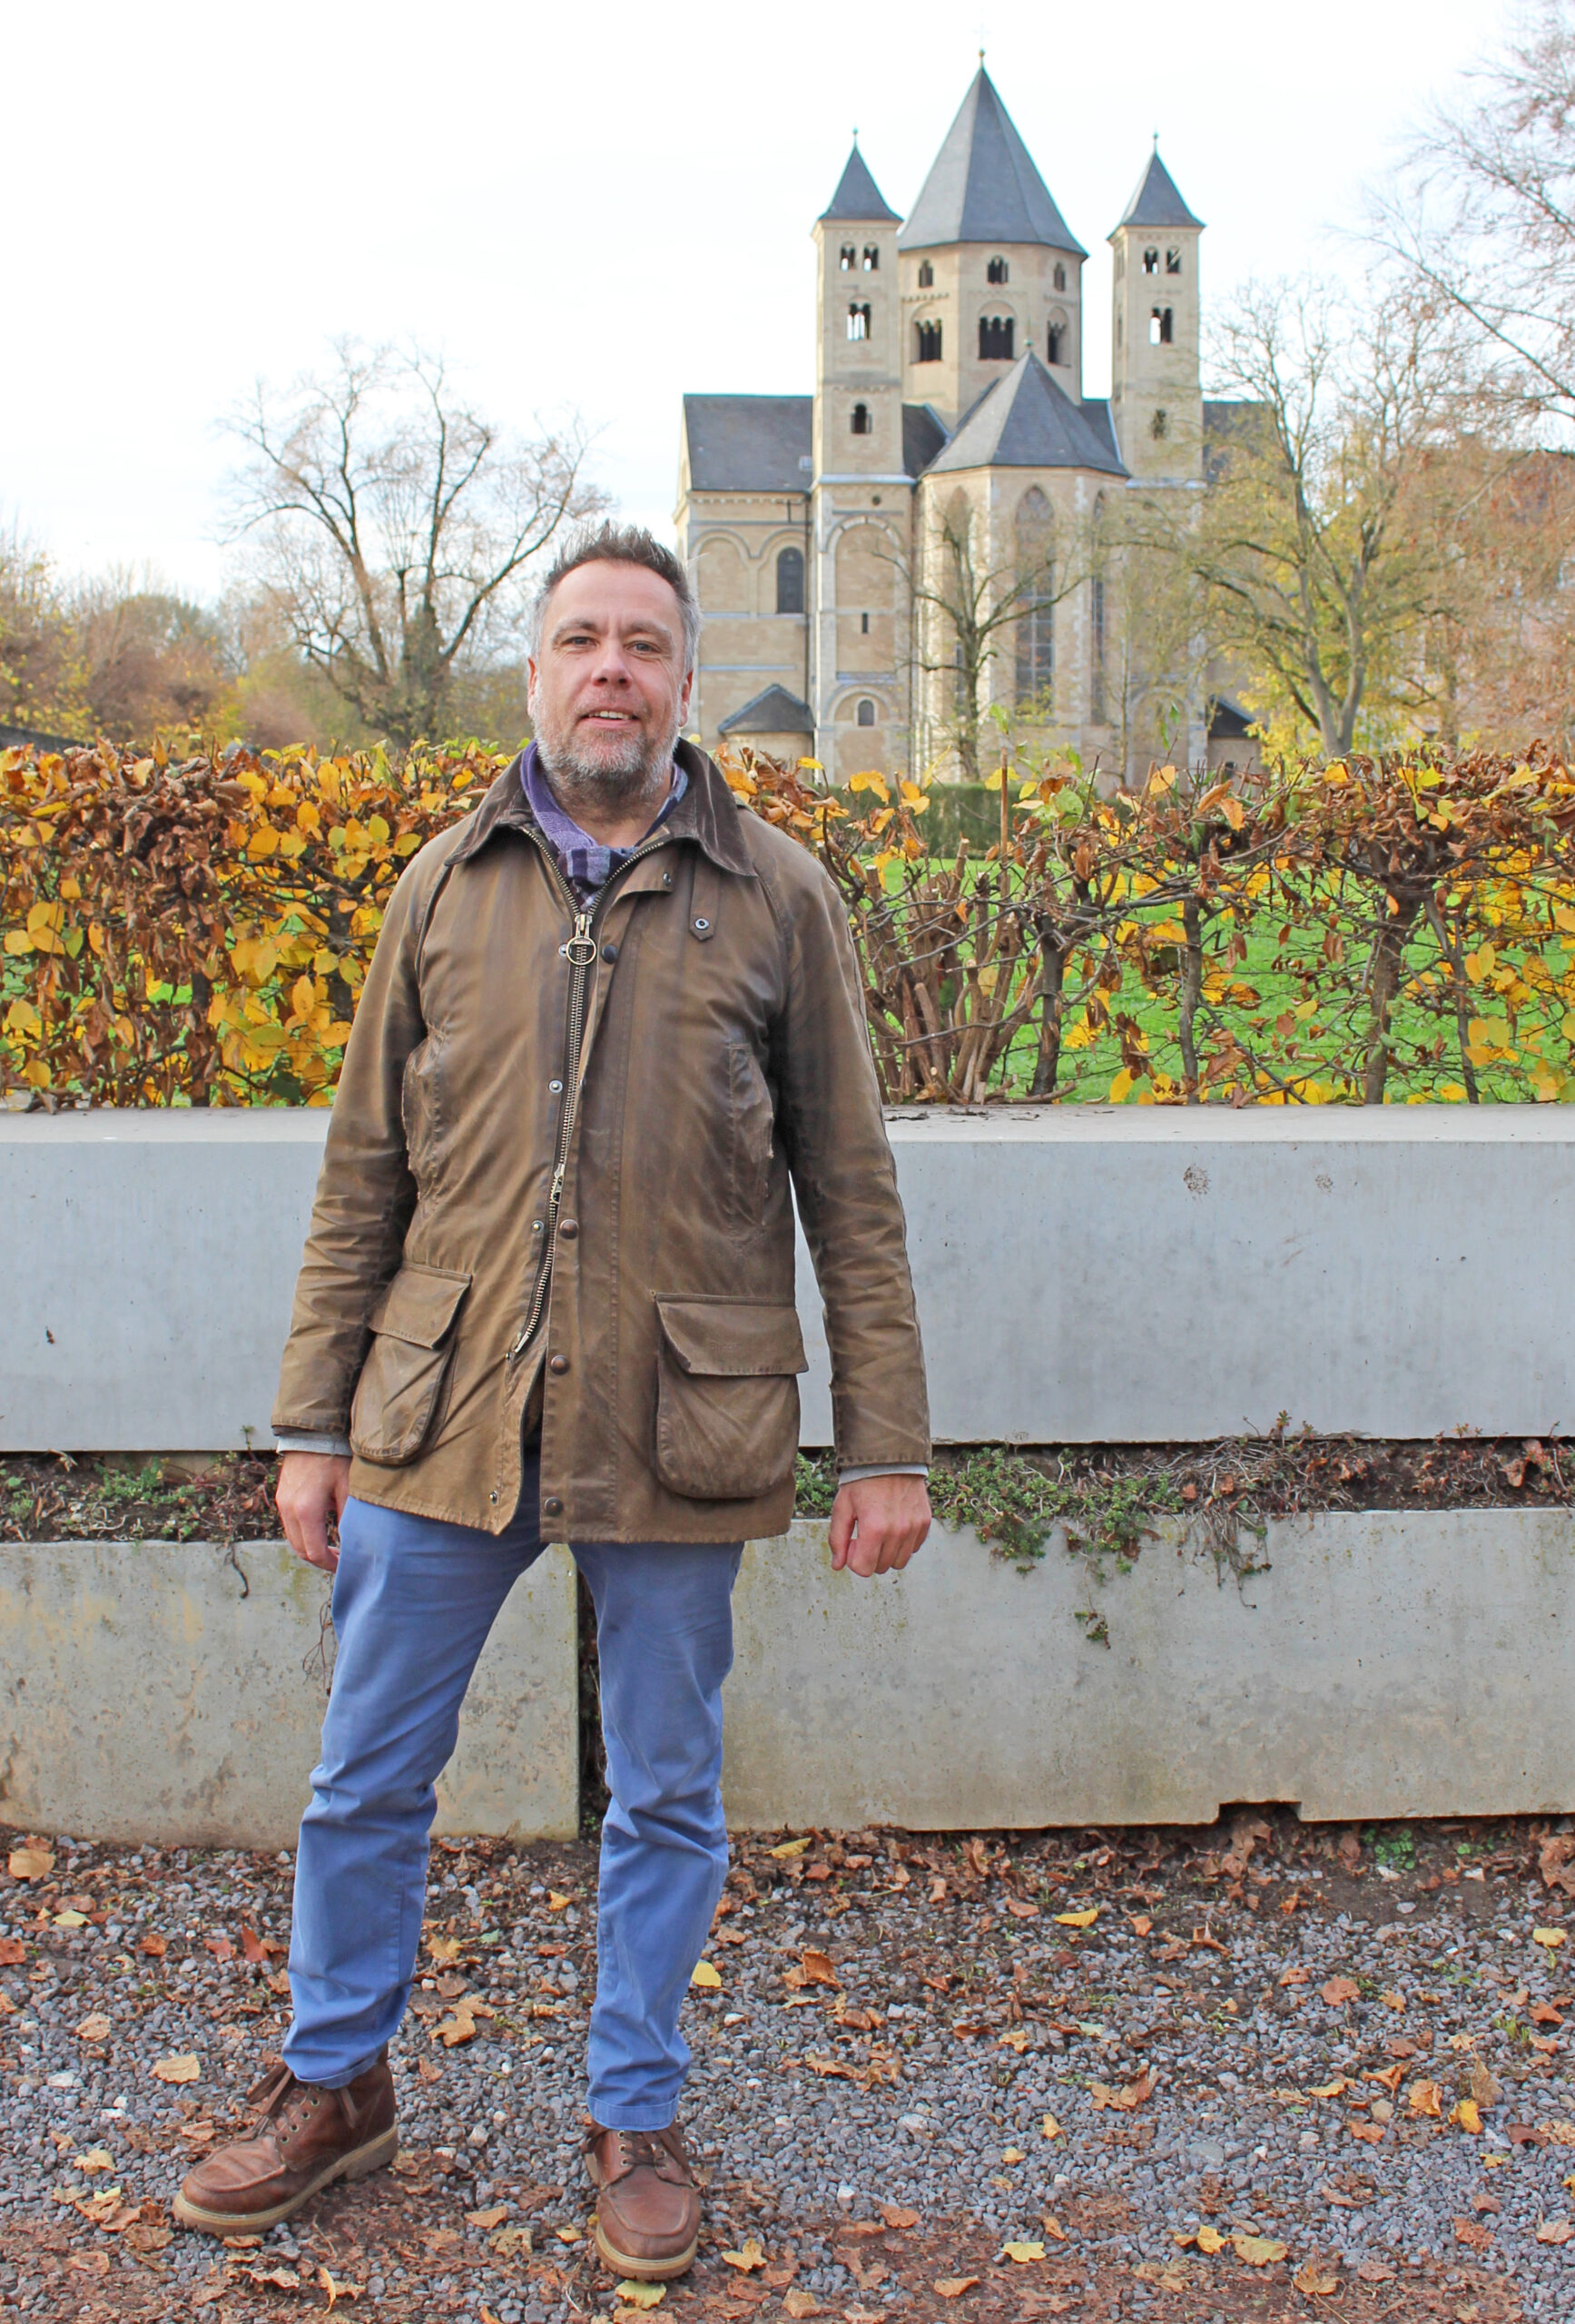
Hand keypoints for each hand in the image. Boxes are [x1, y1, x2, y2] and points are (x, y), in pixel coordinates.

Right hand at [275, 1451, 351, 1573]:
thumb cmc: (335, 1458)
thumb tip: (353, 1544)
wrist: (313, 1433)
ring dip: (310, 1548)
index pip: (314, 1552)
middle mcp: (289, 1510)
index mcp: (306, 1510)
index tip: (345, 1566)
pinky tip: (321, 1530)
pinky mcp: (281, 1497)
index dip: (330, 1564)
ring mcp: (282, 1503)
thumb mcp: (348, 1488)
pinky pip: (290, 1525)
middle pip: (300, 1550)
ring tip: (332, 1547)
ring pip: (293, 1539)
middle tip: (340, 1560)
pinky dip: (304, 1534)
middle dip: (320, 1560)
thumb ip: (348, 1518)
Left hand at [828, 1472, 930, 1577]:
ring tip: (880, 1532)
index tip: (853, 1542)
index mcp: (874, 1529)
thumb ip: (837, 1539)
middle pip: (881, 1567)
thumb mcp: (842, 1507)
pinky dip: (903, 1544)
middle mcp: (898, 1531)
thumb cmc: (863, 1481)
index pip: (864, 1568)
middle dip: (869, 1556)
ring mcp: (914, 1528)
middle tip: (864, 1535)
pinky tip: (893, 1526)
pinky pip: (913, 1548)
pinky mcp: (924, 1523)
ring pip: (899, 1562)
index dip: (853, 1559)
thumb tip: (838, 1565)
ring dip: (887, 1553)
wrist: (889, 1458)